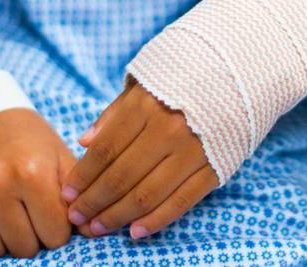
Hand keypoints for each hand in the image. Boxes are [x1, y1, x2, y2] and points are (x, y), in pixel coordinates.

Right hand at [0, 108, 76, 257]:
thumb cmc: (29, 141)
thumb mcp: (60, 157)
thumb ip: (79, 194)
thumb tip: (94, 231)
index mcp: (32, 172)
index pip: (55, 235)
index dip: (59, 229)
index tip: (54, 215)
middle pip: (24, 247)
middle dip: (34, 236)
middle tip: (32, 213)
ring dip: (8, 238)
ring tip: (13, 212)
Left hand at [62, 81, 218, 238]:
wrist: (238, 73)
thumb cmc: (182, 78)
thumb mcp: (144, 83)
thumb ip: (114, 114)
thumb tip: (84, 143)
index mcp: (147, 104)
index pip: (105, 150)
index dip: (83, 176)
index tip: (67, 194)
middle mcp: (168, 128)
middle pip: (121, 176)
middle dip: (93, 202)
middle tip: (76, 218)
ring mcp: (194, 150)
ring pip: (147, 194)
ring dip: (117, 216)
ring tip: (97, 228)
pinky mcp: (215, 166)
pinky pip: (182, 201)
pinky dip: (156, 220)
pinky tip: (135, 232)